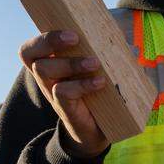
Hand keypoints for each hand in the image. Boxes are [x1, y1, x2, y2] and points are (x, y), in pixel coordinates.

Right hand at [19, 31, 108, 157]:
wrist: (98, 132)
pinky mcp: (64, 108)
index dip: (44, 36)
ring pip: (44, 70)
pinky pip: (63, 92)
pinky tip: (99, 82)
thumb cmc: (99, 95)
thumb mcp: (103, 73)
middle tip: (75, 38)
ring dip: (70, 63)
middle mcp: (47, 77)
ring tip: (95, 63)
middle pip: (30, 55)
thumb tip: (134, 48)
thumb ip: (112, 58)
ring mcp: (52, 93)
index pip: (32, 47)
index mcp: (53, 64)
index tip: (70, 31)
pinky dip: (82, 84)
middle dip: (50, 41)